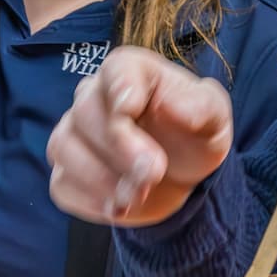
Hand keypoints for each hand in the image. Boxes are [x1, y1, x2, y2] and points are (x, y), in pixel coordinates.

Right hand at [46, 47, 233, 225]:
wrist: (182, 175)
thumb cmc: (194, 135)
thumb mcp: (214, 118)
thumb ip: (200, 106)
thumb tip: (170, 104)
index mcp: (132, 72)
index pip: (116, 70)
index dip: (119, 89)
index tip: (129, 111)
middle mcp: (93, 97)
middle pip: (85, 111)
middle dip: (119, 147)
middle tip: (154, 172)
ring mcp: (74, 135)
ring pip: (64, 147)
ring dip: (102, 178)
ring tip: (139, 194)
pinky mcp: (67, 172)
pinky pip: (62, 184)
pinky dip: (91, 201)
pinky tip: (120, 207)